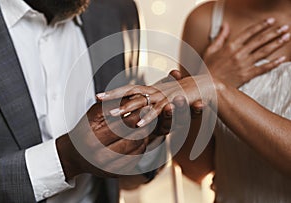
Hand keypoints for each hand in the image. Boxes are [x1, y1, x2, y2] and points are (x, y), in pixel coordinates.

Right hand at [57, 101, 151, 178]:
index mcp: (93, 137)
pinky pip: (136, 159)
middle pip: (133, 138)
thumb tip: (133, 97)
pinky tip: (139, 139)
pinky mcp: (115, 173)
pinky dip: (141, 147)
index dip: (137, 115)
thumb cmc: (86, 129)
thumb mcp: (94, 113)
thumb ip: (112, 104)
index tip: (143, 107)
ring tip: (144, 126)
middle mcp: (99, 155)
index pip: (124, 124)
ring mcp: (108, 167)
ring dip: (144, 136)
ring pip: (136, 149)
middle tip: (148, 117)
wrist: (74, 154)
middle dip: (143, 126)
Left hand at [97, 75, 214, 126]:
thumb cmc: (184, 94)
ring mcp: (162, 96)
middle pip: (130, 91)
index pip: (128, 89)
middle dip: (113, 96)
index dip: (114, 92)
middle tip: (97, 99)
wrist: (205, 87)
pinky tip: (138, 125)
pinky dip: (148, 117)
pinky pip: (158, 112)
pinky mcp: (173, 103)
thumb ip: (153, 104)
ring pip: (141, 102)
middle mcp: (154, 90)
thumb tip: (140, 109)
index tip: (98, 96)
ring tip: (111, 114)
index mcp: (151, 89)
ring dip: (126, 108)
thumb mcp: (164, 99)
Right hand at [204, 18, 289, 87]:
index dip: (261, 26)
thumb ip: (220, 37)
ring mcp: (244, 64)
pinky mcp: (246, 75)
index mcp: (230, 46)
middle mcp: (239, 54)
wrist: (208, 85)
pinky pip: (263, 68)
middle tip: (284, 28)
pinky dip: (273, 64)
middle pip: (260, 40)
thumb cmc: (207, 68)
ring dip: (277, 44)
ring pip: (264, 52)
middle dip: (274, 33)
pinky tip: (281, 59)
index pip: (249, 33)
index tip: (270, 21)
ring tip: (286, 38)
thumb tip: (225, 25)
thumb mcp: (210, 50)